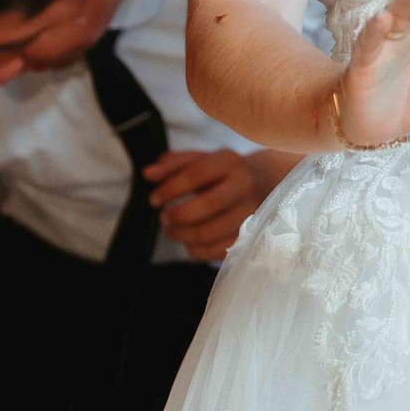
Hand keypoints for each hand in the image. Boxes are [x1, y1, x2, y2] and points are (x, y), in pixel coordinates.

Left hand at [147, 148, 280, 261]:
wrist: (262, 182)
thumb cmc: (221, 172)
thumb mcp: (200, 160)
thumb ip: (172, 165)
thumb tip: (147, 174)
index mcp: (229, 161)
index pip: (197, 174)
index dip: (171, 189)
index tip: (154, 200)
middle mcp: (244, 184)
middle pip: (208, 205)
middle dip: (178, 215)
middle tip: (163, 218)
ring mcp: (250, 212)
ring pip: (212, 232)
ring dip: (183, 235)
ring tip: (171, 231)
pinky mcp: (250, 235)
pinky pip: (217, 250)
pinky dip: (196, 250)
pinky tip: (187, 242)